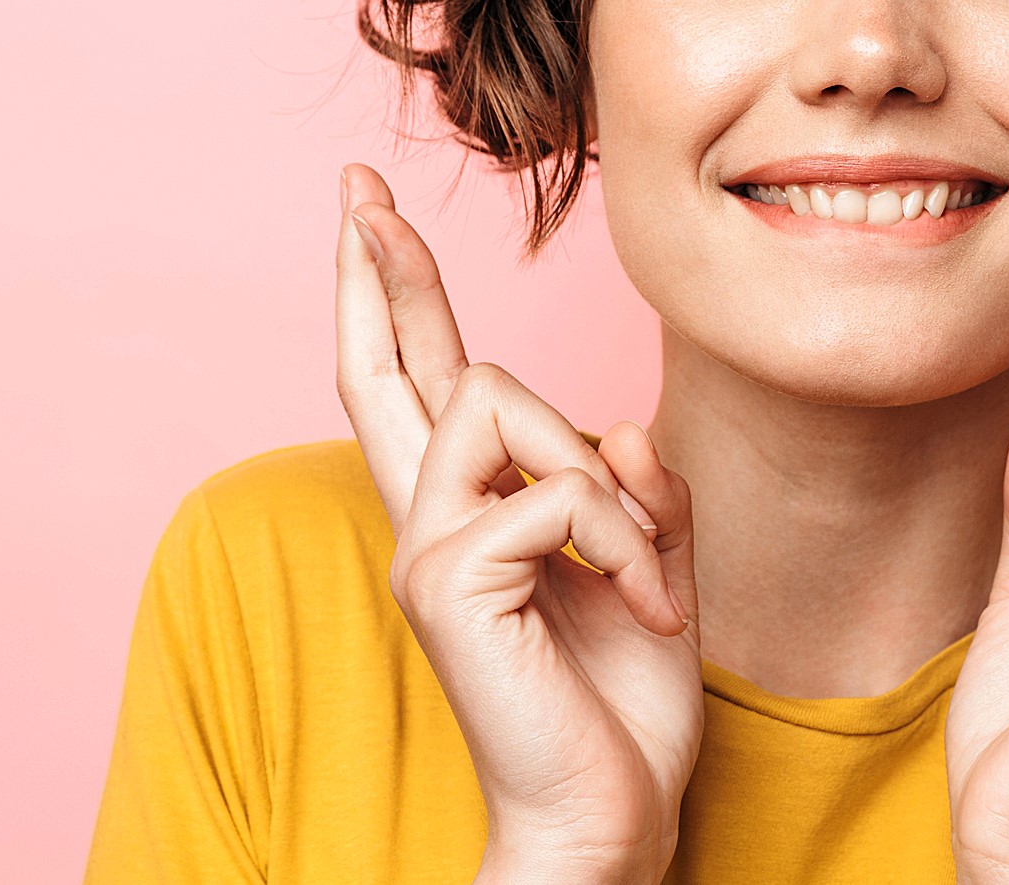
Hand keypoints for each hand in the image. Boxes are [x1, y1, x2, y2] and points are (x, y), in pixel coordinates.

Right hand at [335, 164, 703, 884]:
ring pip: (499, 398)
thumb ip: (638, 489)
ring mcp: (429, 546)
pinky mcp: (451, 578)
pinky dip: (626, 542)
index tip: (368, 213)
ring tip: (642, 575)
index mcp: (469, 513)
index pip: (414, 382)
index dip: (391, 295)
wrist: (611, 817)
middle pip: (390, 364)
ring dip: (602, 477)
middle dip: (383, 269)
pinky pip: (557, 490)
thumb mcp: (650, 568)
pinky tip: (642, 607)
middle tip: (358, 190)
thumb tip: (622, 429)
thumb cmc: (621, 701)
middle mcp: (429, 519)